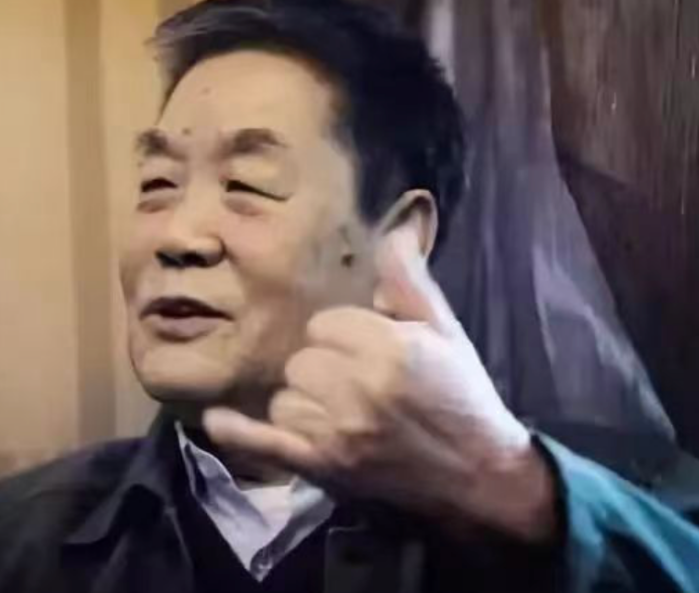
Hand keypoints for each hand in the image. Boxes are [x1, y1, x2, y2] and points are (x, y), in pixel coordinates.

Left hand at [202, 225, 557, 543]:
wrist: (480, 475)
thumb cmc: (461, 395)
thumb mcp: (442, 329)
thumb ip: (409, 278)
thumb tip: (395, 223)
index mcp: (389, 349)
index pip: (326, 325)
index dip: (346, 336)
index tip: (371, 351)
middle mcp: (359, 389)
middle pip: (301, 361)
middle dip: (325, 369)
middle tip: (360, 386)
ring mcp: (337, 433)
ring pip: (285, 398)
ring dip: (304, 404)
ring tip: (341, 414)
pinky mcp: (324, 468)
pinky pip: (266, 443)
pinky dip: (239, 432)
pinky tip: (218, 420)